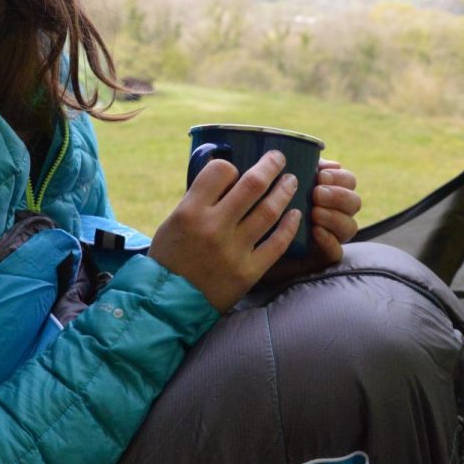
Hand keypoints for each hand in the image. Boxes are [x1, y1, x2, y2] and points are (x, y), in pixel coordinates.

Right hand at [149, 151, 301, 311]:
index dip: (232, 166)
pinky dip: (289, 226)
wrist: (168, 305)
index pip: (220, 172)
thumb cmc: (170, 260)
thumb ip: (198, 201)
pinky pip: (277, 243)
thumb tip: (226, 178)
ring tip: (291, 181)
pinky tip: (295, 214)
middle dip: (270, 166)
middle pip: (252, 185)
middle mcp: (213, 228)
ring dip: (284, 191)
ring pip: (269, 211)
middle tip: (279, 158)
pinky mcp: (248, 272)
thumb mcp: (173, 223)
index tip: (238, 169)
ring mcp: (233, 251)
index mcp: (190, 212)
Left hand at [262, 160, 361, 281]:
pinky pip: (337, 252)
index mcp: (329, 190)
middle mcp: (335, 212)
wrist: (247, 241)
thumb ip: (291, 168)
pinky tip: (316, 232)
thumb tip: (308, 159)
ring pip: (350, 226)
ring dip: (334, 216)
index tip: (320, 175)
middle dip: (338, 196)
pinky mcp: (322, 256)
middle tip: (317, 194)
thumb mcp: (274, 182)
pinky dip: (329, 240)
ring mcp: (332, 235)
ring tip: (314, 213)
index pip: (348, 181)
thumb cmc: (260, 206)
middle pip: (355, 202)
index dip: (339, 177)